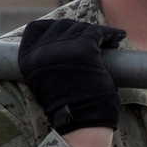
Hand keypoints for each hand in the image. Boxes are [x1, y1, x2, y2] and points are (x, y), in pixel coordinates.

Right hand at [18, 19, 125, 133]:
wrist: (80, 120)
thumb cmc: (67, 105)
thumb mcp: (45, 80)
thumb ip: (47, 60)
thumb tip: (60, 42)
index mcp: (28, 58)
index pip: (36, 28)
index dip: (54, 28)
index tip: (69, 32)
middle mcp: (42, 49)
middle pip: (62, 26)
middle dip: (78, 30)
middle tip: (94, 38)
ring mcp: (63, 47)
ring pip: (81, 28)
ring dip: (96, 32)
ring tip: (108, 39)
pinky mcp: (84, 48)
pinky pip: (100, 32)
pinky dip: (111, 33)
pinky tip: (118, 37)